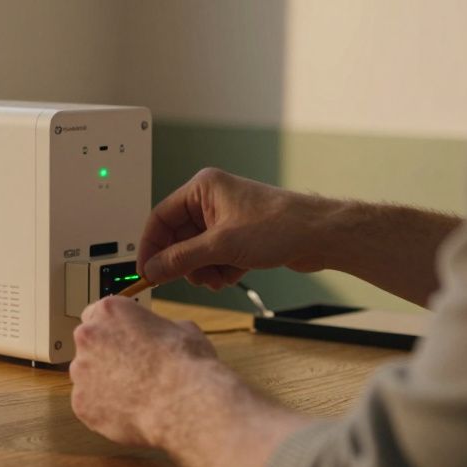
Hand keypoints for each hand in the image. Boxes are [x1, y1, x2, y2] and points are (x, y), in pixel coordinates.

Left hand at [69, 297, 215, 446]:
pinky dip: (105, 409)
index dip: (113, 329)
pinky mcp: (81, 402)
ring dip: (104, 383)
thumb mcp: (181, 328)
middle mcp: (88, 335)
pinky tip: (129, 412)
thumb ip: (157, 328)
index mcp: (109, 311)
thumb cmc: (186, 364)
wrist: (183, 403)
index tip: (123, 340)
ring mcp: (81, 370)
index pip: (97, 313)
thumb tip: (159, 336)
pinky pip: (90, 404)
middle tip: (133, 371)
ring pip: (87, 376)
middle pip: (90, 345)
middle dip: (106, 356)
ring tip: (135, 395)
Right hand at [137, 168, 334, 289]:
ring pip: (196, 251)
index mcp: (202, 189)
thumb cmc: (280, 225)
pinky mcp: (239, 236)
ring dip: (203, 270)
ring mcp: (226, 219)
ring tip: (217, 278)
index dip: (151, 246)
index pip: (160, 218)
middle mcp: (211, 201)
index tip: (146, 271)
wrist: (320, 235)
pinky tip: (232, 276)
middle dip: (184, 262)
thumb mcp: (221, 246)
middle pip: (178, 238)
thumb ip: (180, 259)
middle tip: (190, 278)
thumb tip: (152, 269)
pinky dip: (219, 270)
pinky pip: (214, 257)